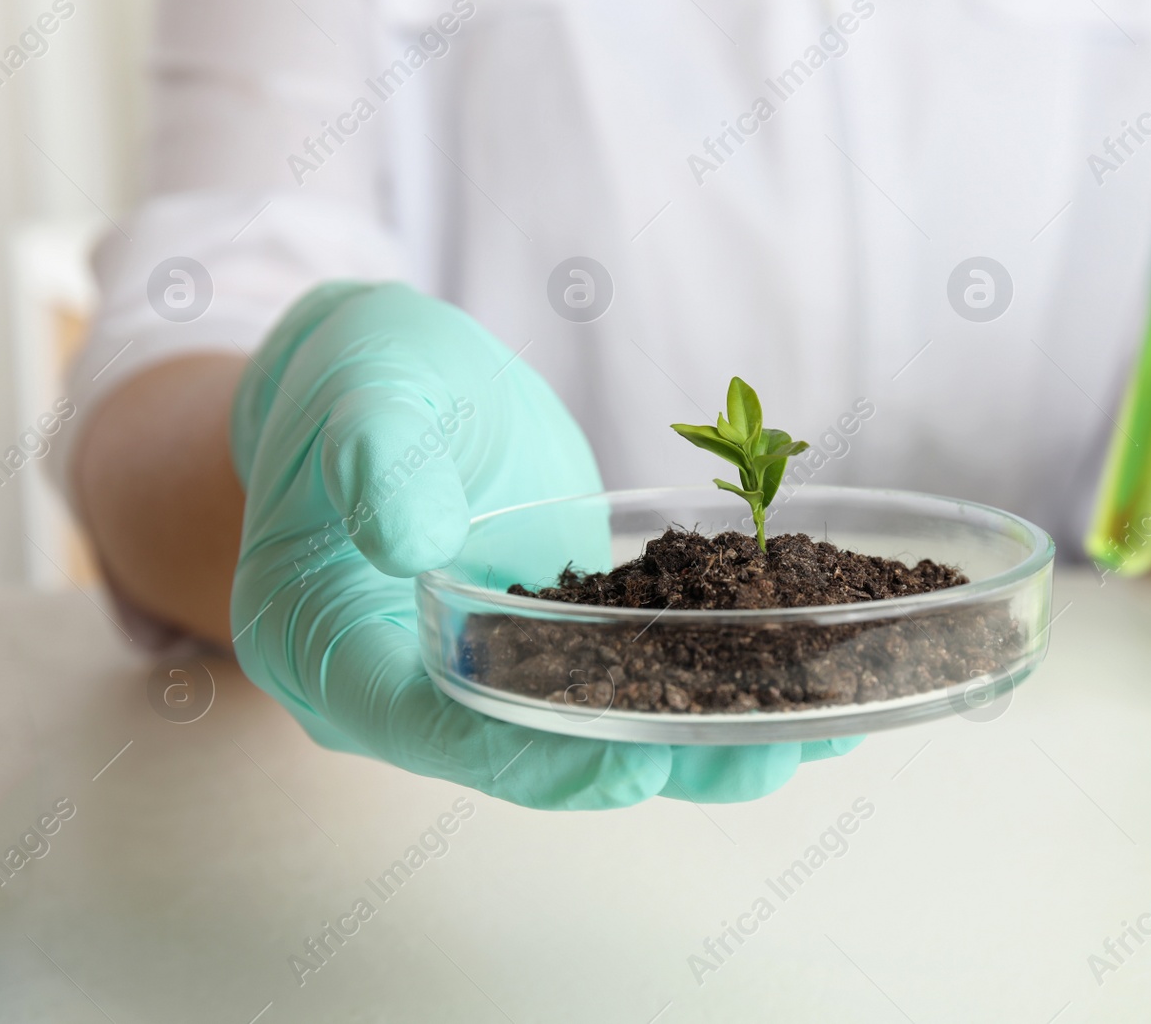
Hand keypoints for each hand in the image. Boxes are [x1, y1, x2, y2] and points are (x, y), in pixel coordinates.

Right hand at [230, 282, 855, 807]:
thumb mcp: (361, 391)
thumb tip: (405, 538)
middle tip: (763, 758)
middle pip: (533, 750)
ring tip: (822, 724)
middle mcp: (412, 686)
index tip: (628, 770)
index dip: (531, 759)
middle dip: (651, 759)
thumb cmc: (353, 380)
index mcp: (328, 646)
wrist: (385, 380)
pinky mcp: (557, 642)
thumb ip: (375, 457)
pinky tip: (806, 663)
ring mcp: (491, 671)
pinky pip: (633, 669)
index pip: (429, 727)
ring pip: (599, 725)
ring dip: (706, 733)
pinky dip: (713, 671)